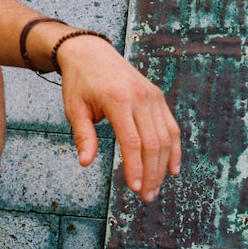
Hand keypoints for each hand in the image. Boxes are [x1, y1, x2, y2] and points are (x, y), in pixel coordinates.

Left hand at [55, 34, 180, 202]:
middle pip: (153, 143)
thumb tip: (85, 163)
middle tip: (146, 196)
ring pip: (166, 137)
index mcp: (118, 100)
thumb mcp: (73, 108)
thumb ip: (83, 136)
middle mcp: (140, 97)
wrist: (90, 52)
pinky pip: (171, 126)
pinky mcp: (157, 97)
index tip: (134, 188)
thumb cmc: (79, 82)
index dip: (135, 167)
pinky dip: (173, 149)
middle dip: (151, 173)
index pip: (132, 141)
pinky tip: (171, 169)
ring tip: (155, 188)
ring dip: (163, 166)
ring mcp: (152, 96)